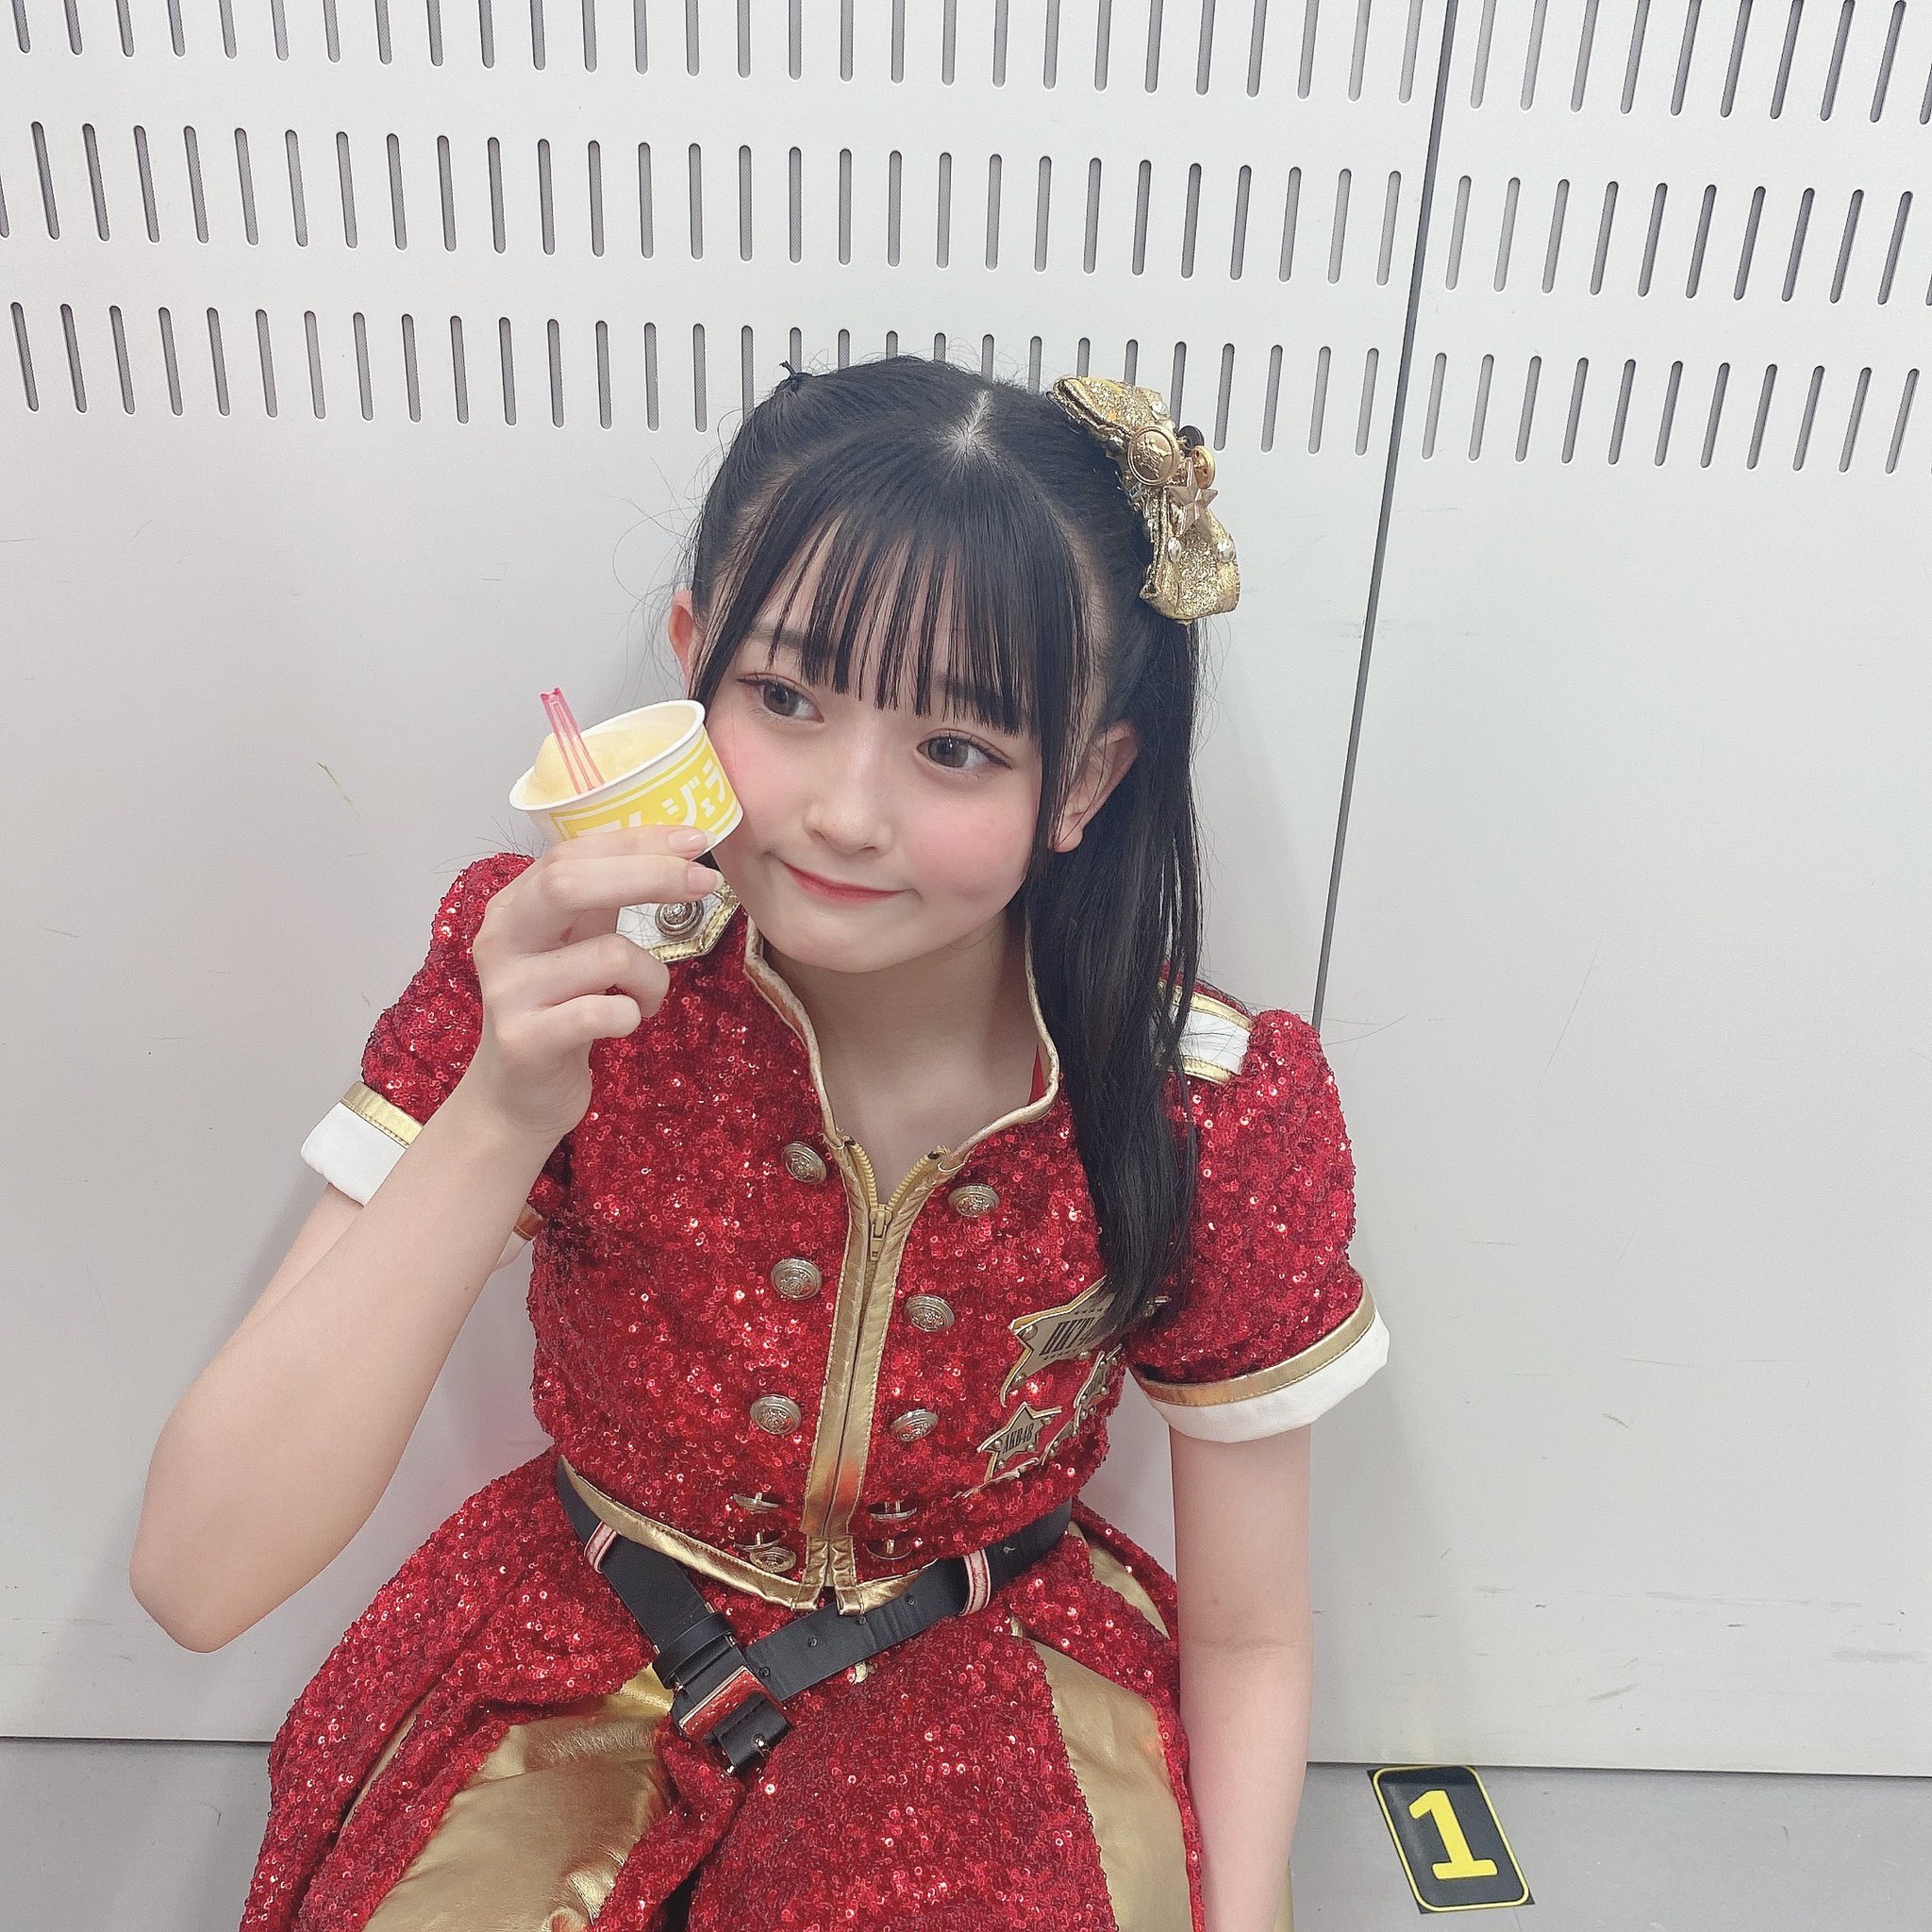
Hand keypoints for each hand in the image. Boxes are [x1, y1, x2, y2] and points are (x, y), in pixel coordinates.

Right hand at [455, 826, 721, 1143]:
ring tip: (646, 996)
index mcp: (514, 905)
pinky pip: (605, 1012)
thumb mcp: (576, 941)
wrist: (518, 1094)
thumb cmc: (560, 1007)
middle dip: (650, 876)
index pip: (572, 853)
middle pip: (569, 884)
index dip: (637, 842)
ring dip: (652, 975)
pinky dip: (634, 1013)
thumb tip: (677, 846)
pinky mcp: (524, 1040)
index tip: (696, 840)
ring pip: (609, 955)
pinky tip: (627, 1021)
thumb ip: (607, 896)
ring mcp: (507, 991)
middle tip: (705, 882)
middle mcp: (501, 940)